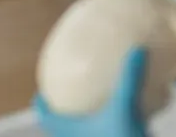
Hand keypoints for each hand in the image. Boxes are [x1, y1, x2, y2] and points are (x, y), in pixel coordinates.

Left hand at [33, 47, 147, 136]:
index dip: (41, 105)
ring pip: (88, 131)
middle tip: (71, 89)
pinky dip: (115, 120)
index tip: (39, 92)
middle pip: (65, 126)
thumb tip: (136, 49)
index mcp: (71, 132)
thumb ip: (129, 79)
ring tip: (100, 97)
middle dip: (66, 109)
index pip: (47, 118)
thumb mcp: (125, 108)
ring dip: (90, 116)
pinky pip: (111, 131)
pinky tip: (134, 108)